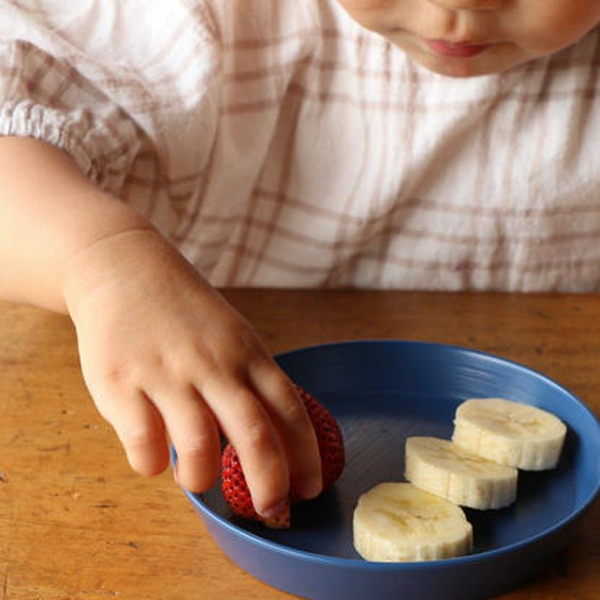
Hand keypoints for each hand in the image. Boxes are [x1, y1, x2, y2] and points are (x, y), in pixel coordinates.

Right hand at [62, 229, 322, 517]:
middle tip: (271, 511)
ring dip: (202, 477)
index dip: (306, 454)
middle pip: (254, 434)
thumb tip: (274, 440)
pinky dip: (152, 464)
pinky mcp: (122, 382)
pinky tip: (154, 459)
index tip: (311, 488)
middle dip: (270, 482)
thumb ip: (251, 382)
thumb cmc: (186, 312)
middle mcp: (213, 365)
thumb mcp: (233, 335)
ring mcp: (167, 373)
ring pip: (198, 446)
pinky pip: (143, 442)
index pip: (289, 409)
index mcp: (246, 353)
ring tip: (197, 479)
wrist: (125, 269)